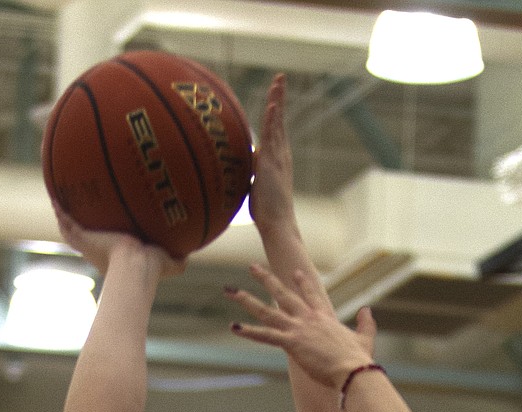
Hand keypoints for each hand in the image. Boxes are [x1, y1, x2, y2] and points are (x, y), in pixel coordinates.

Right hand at [51, 202, 185, 280]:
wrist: (134, 268)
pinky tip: (54, 195)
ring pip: (74, 226)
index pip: (112, 237)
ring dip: (66, 211)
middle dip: (84, 218)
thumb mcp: (170, 262)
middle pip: (89, 230)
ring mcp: (90, 243)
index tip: (111, 217)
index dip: (110, 228)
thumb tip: (190, 257)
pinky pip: (66, 222)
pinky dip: (60, 209)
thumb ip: (180, 259)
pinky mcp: (81, 239)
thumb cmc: (152, 268)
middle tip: (80, 201)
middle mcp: (102, 247)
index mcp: (119, 250)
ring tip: (59, 194)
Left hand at [228, 264, 375, 388]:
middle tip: (252, 267)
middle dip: (265, 279)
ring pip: (267, 310)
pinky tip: (234, 327)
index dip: (301, 282)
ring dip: (247, 300)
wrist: (352, 370)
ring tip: (230, 291)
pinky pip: (265, 335)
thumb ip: (365, 323)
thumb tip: (367, 310)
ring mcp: (298, 328)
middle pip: (282, 293)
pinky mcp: (291, 343)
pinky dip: (249, 332)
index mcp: (324, 317)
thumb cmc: (358, 360)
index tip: (294, 272)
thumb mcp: (365, 338)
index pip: (310, 294)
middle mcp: (308, 318)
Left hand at [249, 74, 294, 237]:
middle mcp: (280, 154)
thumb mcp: (255, 186)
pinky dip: (272, 119)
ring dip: (278, 101)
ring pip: (277, 123)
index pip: (275, 129)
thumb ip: (250, 171)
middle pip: (279, 120)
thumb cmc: (265, 212)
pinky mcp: (272, 163)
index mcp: (277, 158)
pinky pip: (272, 136)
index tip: (274, 96)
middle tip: (280, 78)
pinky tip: (272, 105)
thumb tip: (240, 164)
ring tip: (279, 81)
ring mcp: (278, 157)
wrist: (277, 224)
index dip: (274, 111)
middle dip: (279, 98)